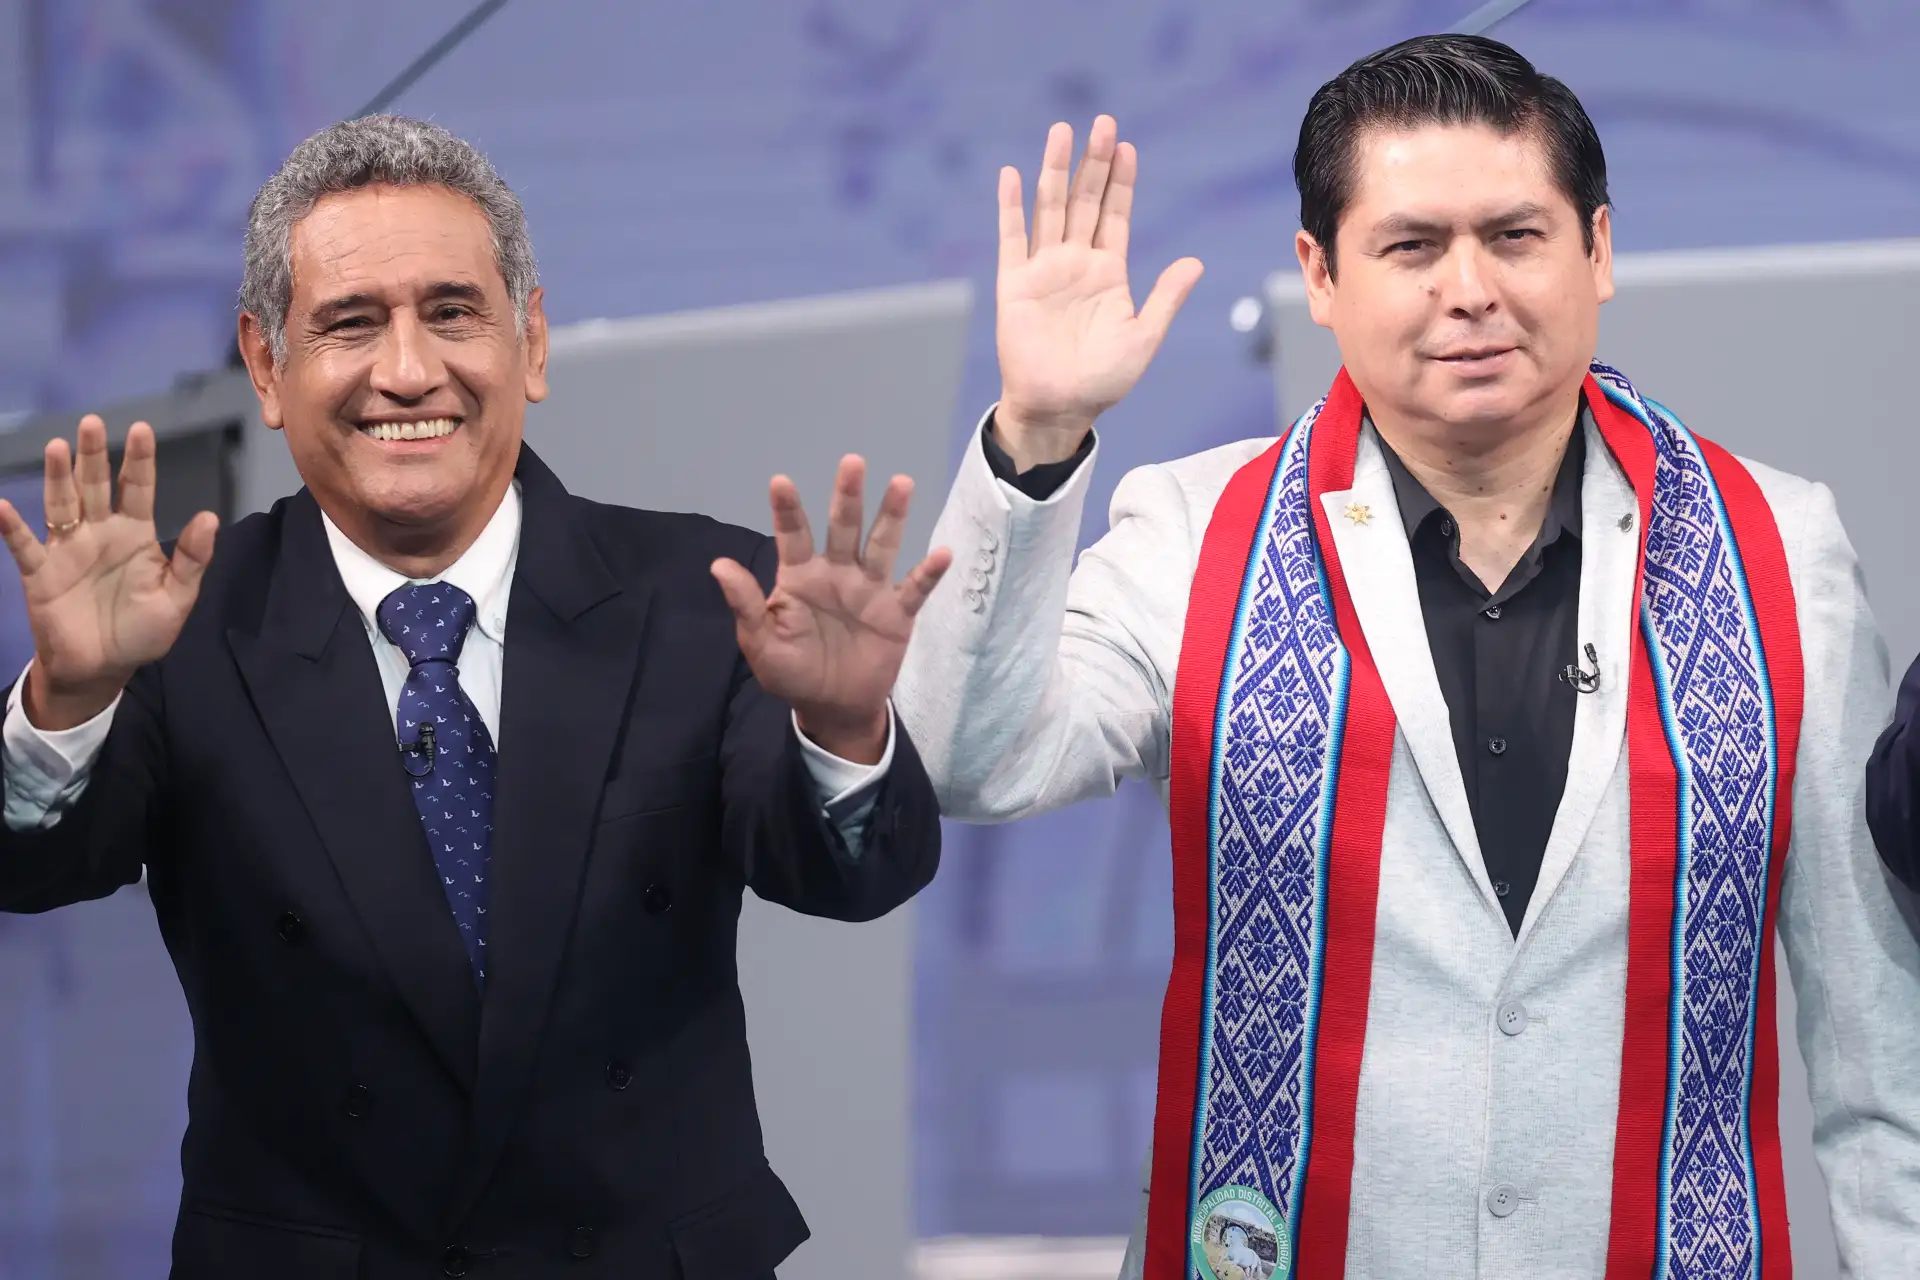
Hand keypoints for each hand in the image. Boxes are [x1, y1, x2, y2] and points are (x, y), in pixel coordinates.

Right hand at [0, 416, 218, 729]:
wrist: (103, 668)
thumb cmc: (143, 631)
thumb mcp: (177, 598)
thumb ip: (192, 559)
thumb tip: (210, 517)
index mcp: (136, 534)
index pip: (138, 489)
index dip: (139, 461)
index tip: (142, 429)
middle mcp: (100, 532)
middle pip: (96, 487)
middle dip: (93, 456)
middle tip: (90, 422)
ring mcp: (67, 549)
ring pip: (61, 504)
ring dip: (57, 477)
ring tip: (56, 447)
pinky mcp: (40, 572)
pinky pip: (23, 545)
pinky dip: (12, 526)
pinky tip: (2, 505)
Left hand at [710, 456, 951, 764]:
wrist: (832, 708)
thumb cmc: (792, 672)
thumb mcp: (761, 644)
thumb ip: (747, 605)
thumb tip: (719, 565)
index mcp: (800, 576)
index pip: (793, 535)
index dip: (787, 509)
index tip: (780, 481)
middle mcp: (836, 572)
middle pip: (843, 527)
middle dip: (847, 497)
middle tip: (852, 462)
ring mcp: (869, 589)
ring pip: (882, 545)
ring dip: (892, 516)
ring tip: (902, 483)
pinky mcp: (897, 612)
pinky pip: (914, 588)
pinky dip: (929, 572)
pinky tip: (943, 553)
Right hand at [995, 115, 1203, 468]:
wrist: (1059, 408)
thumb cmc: (1103, 381)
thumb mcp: (1143, 337)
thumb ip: (1165, 298)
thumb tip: (1194, 263)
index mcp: (1108, 273)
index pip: (1115, 216)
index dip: (1120, 182)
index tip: (1126, 147)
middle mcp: (1075, 263)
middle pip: (1085, 201)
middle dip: (1094, 163)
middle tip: (1102, 124)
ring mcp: (1044, 271)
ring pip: (1050, 209)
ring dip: (1055, 172)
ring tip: (1061, 132)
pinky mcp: (1015, 285)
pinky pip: (1012, 239)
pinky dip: (1011, 207)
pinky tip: (1012, 175)